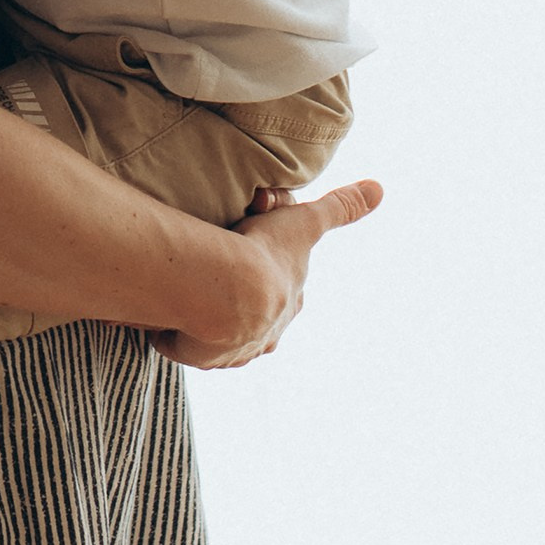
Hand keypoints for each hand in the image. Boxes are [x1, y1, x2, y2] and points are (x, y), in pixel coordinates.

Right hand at [152, 172, 382, 370]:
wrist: (226, 293)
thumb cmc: (266, 252)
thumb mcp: (305, 221)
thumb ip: (341, 206)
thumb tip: (379, 187)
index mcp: (289, 303)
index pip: (285, 292)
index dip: (269, 273)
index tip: (251, 256)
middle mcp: (267, 333)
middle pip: (253, 318)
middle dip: (235, 302)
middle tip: (213, 272)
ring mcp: (233, 349)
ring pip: (216, 334)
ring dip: (201, 319)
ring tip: (182, 294)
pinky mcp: (199, 356)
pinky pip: (182, 344)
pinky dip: (175, 332)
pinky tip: (164, 314)